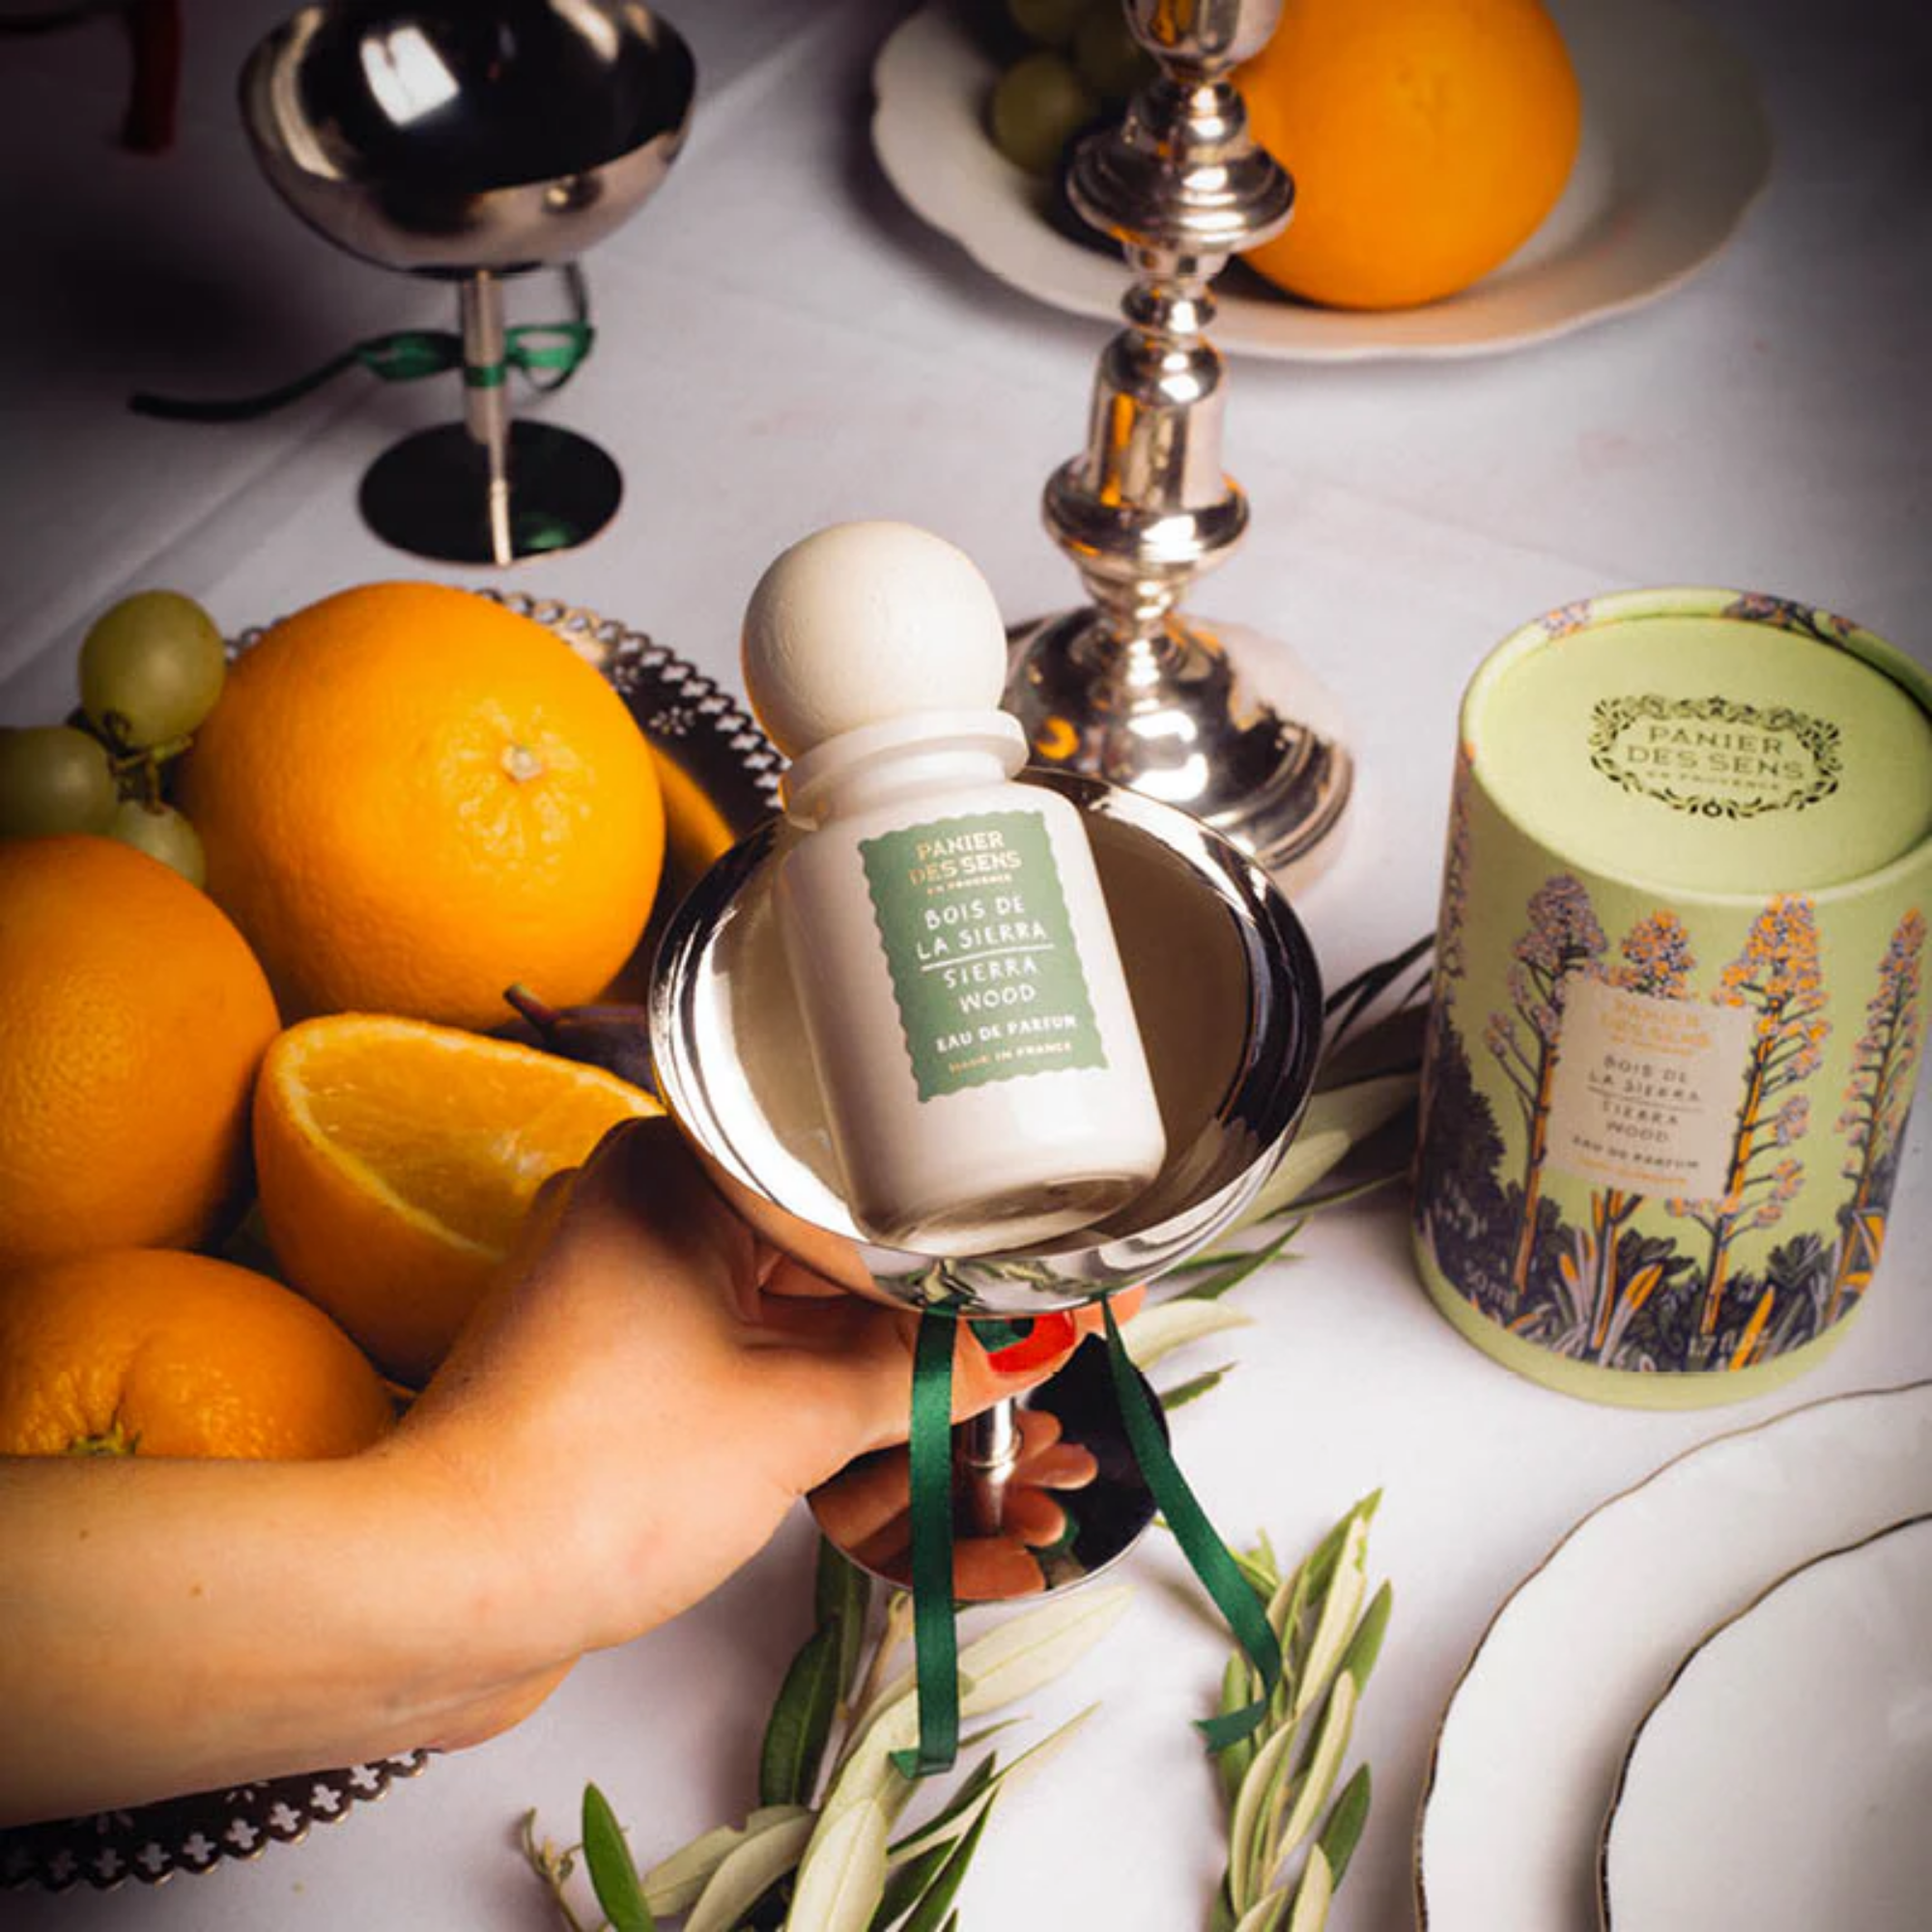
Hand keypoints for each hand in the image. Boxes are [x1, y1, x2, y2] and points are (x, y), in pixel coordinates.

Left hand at [386, 1116, 1120, 1735]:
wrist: (443, 1594)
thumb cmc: (601, 1479)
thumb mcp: (795, 1417)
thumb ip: (923, 1372)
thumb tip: (1031, 1341)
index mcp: (672, 1169)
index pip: (849, 1182)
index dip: (948, 1239)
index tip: (1024, 1273)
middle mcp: (639, 1209)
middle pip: (819, 1248)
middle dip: (916, 1316)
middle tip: (1019, 1346)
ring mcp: (621, 1292)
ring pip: (783, 1312)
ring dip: (869, 1366)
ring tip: (975, 1400)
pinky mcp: (613, 1368)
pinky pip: (739, 1359)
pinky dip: (806, 1396)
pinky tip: (887, 1432)